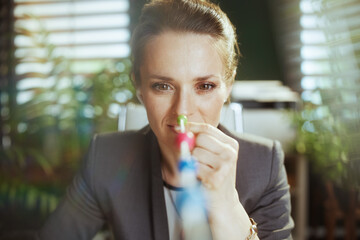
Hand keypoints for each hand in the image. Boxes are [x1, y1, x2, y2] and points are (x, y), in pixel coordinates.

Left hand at [186, 122, 256, 239]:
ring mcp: (224, 165)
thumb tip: (180, 128)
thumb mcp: (211, 154)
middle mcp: (230, 152)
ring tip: (202, 170)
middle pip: (200, 138)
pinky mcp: (216, 178)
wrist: (223, 200)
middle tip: (196, 158)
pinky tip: (202, 178)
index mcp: (230, 144)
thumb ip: (199, 141)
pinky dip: (194, 172)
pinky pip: (194, 167)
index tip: (181, 128)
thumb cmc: (214, 175)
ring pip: (195, 152)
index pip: (207, 128)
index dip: (192, 127)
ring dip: (193, 161)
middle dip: (193, 146)